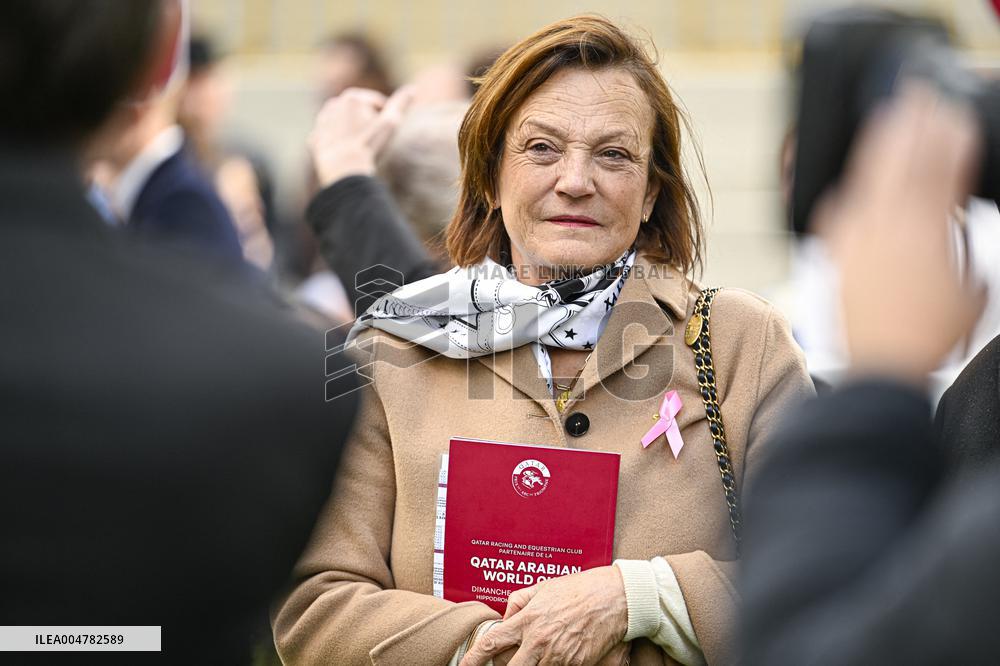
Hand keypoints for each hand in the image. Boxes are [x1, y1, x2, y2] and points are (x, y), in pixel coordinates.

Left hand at [308, 85, 414, 186]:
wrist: (342, 168)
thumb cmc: (369, 145)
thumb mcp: (391, 123)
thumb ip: (401, 104)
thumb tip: (414, 89)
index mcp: (352, 97)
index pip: (377, 103)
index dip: (385, 119)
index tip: (386, 134)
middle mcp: (333, 104)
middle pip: (359, 113)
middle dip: (368, 124)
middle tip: (374, 143)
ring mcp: (321, 121)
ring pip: (344, 125)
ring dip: (353, 133)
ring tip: (361, 150)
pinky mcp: (315, 139)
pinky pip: (330, 139)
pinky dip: (338, 145)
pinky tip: (346, 156)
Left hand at [461, 566, 627, 665]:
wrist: (615, 598)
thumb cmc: (580, 588)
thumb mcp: (544, 586)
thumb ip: (520, 600)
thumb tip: (506, 614)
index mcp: (528, 619)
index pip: (493, 643)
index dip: (475, 658)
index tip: (465, 665)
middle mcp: (539, 640)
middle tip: (500, 665)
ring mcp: (558, 656)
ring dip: (528, 665)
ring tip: (535, 653)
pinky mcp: (575, 665)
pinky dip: (550, 665)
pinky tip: (554, 654)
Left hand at [815, 82, 985, 383]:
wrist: (878, 365)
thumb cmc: (930, 333)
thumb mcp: (969, 287)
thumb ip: (957, 243)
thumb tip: (950, 215)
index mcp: (925, 231)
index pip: (938, 169)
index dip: (947, 139)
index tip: (954, 115)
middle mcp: (885, 226)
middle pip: (899, 162)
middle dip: (911, 125)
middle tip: (917, 97)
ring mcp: (854, 237)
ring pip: (866, 179)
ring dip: (878, 146)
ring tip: (886, 120)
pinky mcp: (834, 253)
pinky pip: (839, 210)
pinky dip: (850, 191)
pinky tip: (852, 184)